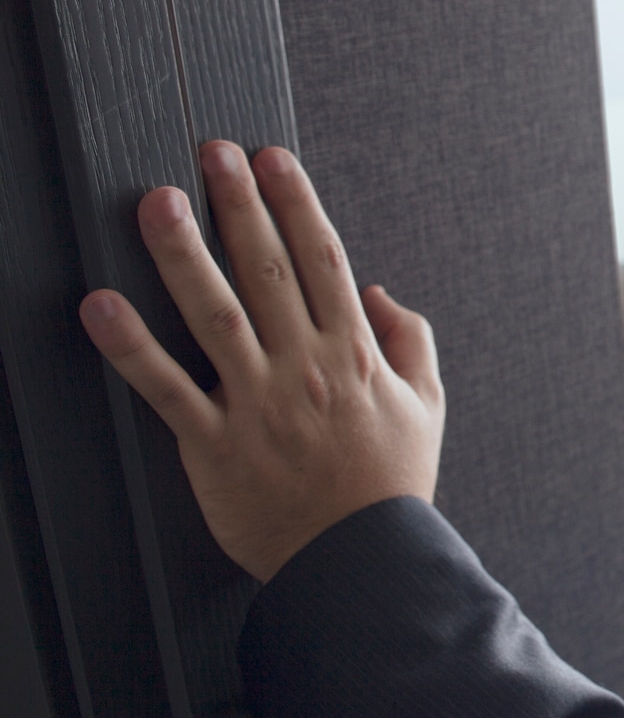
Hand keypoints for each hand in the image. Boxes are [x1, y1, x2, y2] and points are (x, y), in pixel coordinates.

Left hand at [77, 143, 444, 580]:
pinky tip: (100, 307)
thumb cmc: (391, 487)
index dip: (296, 203)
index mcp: (356, 354)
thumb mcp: (428, 407)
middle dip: (239, 205)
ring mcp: (258, 403)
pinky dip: (130, 347)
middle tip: (211, 153)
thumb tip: (376, 291)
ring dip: (182, 253)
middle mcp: (306, 367)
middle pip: (268, 270)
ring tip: (157, 202)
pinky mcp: (215, 445)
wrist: (363, 564)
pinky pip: (165, 389)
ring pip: (215, 313)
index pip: (324, 260)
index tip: (272, 160)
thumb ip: (412, 341)